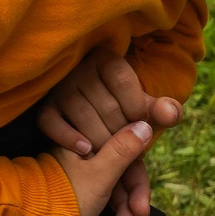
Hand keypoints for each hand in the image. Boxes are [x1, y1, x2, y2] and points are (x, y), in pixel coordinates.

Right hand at [37, 48, 181, 158]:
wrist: (95, 121)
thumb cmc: (124, 113)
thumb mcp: (144, 110)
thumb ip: (163, 112)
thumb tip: (170, 113)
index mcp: (106, 60)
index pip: (124, 80)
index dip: (137, 107)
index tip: (142, 126)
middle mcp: (78, 69)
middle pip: (106, 105)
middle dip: (122, 134)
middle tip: (130, 150)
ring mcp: (59, 89)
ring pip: (82, 117)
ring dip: (101, 142)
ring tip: (113, 155)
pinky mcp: (44, 108)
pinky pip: (52, 123)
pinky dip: (69, 138)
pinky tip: (86, 150)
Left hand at [51, 121, 158, 215]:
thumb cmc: (67, 194)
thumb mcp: (100, 174)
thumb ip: (123, 150)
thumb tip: (145, 125)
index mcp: (85, 136)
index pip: (125, 150)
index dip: (139, 176)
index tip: (143, 201)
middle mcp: (83, 145)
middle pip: (121, 164)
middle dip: (133, 192)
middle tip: (140, 215)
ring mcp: (80, 163)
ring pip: (114, 177)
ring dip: (125, 201)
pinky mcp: (77, 179)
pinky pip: (104, 186)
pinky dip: (114, 203)